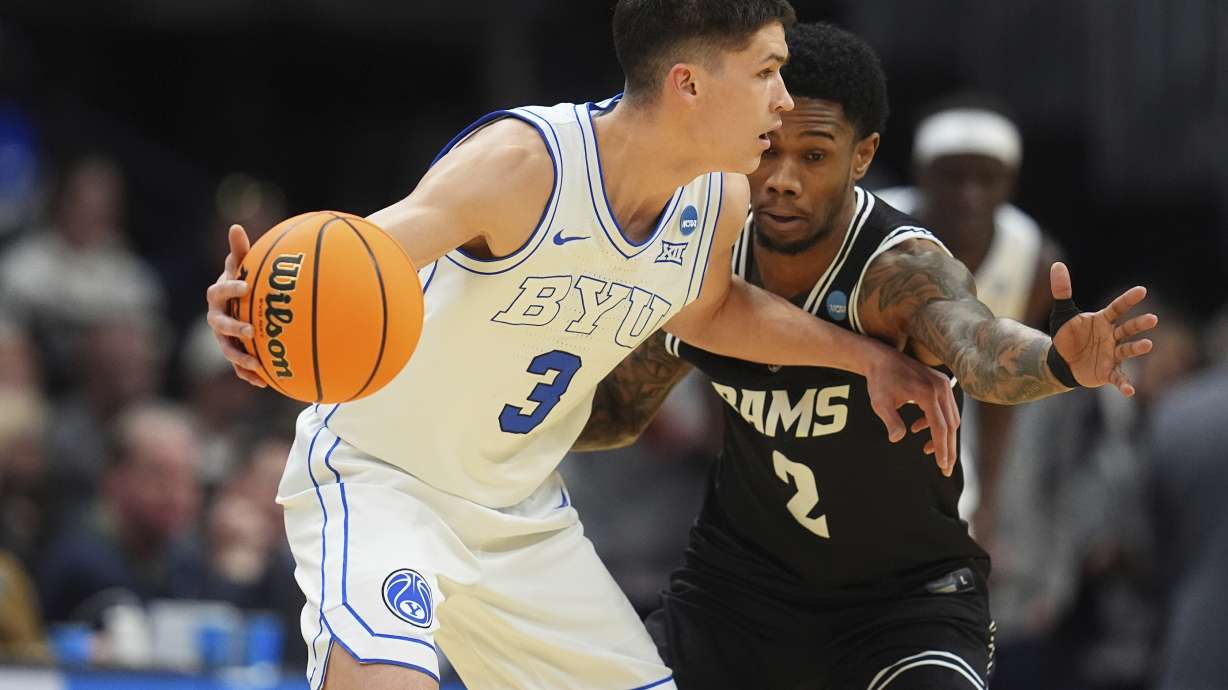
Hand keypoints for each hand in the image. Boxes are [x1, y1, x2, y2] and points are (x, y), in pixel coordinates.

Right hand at [204, 224, 266, 387]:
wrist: (238, 304)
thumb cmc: (242, 280)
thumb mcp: (241, 266)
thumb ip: (239, 251)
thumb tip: (235, 226)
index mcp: (217, 296)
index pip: (219, 291)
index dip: (230, 288)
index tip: (246, 286)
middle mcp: (215, 318)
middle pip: (220, 325)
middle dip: (234, 328)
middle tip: (251, 329)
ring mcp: (223, 337)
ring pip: (228, 349)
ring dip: (240, 357)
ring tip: (257, 363)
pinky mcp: (233, 351)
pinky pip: (239, 366)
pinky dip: (249, 374)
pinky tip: (264, 381)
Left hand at [864, 344, 960, 475]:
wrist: (881, 358)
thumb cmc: (879, 381)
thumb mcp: (880, 403)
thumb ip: (891, 422)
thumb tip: (897, 439)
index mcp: (928, 393)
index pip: (940, 427)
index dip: (942, 448)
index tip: (942, 466)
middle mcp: (940, 388)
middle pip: (951, 425)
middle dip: (948, 448)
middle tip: (945, 469)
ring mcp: (943, 384)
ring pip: (951, 417)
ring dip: (942, 436)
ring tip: (926, 450)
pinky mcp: (941, 383)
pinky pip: (945, 408)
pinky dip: (936, 421)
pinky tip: (916, 428)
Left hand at [1049, 262, 1156, 395]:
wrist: (1061, 362)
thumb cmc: (1067, 336)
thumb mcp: (1062, 313)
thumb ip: (1061, 290)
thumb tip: (1057, 265)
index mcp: (1103, 321)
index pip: (1117, 308)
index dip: (1128, 300)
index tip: (1142, 290)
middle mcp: (1112, 336)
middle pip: (1128, 328)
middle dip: (1139, 325)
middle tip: (1153, 318)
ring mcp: (1112, 354)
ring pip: (1127, 350)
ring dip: (1137, 348)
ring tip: (1148, 344)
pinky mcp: (1107, 371)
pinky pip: (1118, 377)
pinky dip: (1124, 384)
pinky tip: (1130, 391)